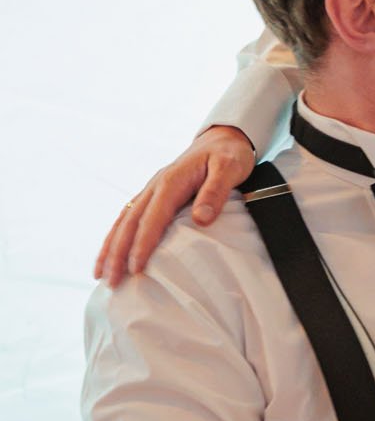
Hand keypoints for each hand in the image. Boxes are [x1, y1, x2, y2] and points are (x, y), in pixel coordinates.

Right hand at [95, 125, 257, 283]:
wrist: (223, 139)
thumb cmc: (228, 155)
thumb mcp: (229, 169)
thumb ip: (215, 192)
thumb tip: (201, 218)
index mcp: (171, 181)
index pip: (152, 219)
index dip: (142, 245)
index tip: (136, 269)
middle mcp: (155, 186)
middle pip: (130, 223)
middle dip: (117, 254)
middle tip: (111, 282)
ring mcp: (151, 191)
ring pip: (123, 221)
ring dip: (110, 248)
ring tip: (99, 275)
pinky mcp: (153, 196)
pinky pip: (128, 218)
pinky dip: (116, 237)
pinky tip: (110, 255)